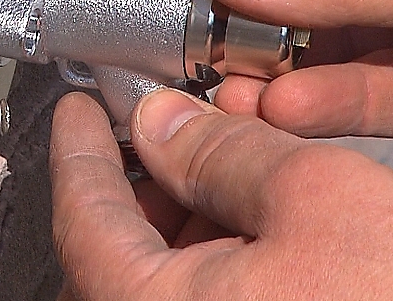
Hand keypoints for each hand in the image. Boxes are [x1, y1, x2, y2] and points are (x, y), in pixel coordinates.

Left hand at [50, 90, 392, 299]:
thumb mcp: (314, 194)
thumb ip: (223, 151)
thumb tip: (161, 123)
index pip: (84, 218)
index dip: (79, 150)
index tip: (79, 110)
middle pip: (115, 253)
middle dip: (136, 180)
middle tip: (158, 126)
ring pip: (161, 278)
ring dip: (177, 213)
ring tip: (212, 160)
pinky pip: (206, 299)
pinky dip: (212, 252)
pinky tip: (248, 218)